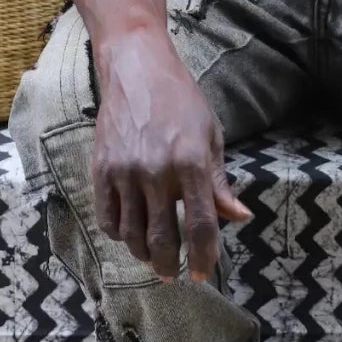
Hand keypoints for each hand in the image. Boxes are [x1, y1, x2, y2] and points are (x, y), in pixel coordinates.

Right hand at [92, 34, 251, 282]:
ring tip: (151, 256)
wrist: (137, 69)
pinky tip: (129, 232)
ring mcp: (126, 171)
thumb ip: (220, 183)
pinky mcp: (102, 169)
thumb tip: (239, 217)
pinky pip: (107, 217)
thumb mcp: (210, 135)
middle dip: (168, 265)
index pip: (201, 226)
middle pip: (162, 239)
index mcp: (191, 163)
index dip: (202, 257)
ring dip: (143, 253)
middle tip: (172, 273)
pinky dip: (118, 233)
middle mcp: (157, 172)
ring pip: (132, 234)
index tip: (200, 273)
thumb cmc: (181, 99)